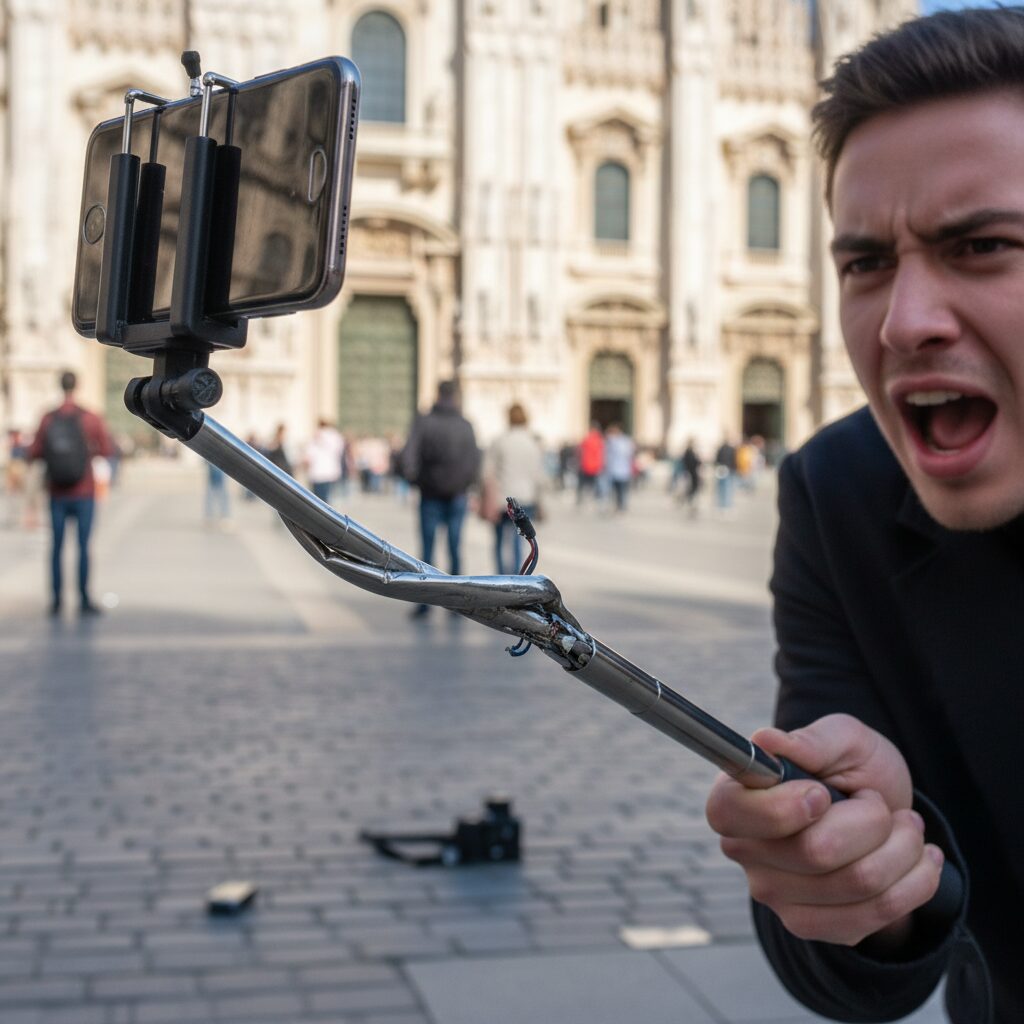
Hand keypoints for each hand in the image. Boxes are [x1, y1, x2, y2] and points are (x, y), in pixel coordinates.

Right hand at [705, 714, 944, 947]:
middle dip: (872, 821)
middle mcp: (744, 850)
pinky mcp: (809, 925)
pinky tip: (916, 860)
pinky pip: (877, 914)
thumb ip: (811, 742)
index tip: (822, 793)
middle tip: (879, 804)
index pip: (733, 814)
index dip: (784, 807)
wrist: (884, 814)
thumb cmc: (852, 767)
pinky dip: (914, 882)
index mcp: (735, 798)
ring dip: (903, 849)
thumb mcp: (842, 739)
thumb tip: (765, 741)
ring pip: (858, 883)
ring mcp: (774, 893)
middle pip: (816, 852)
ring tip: (907, 827)